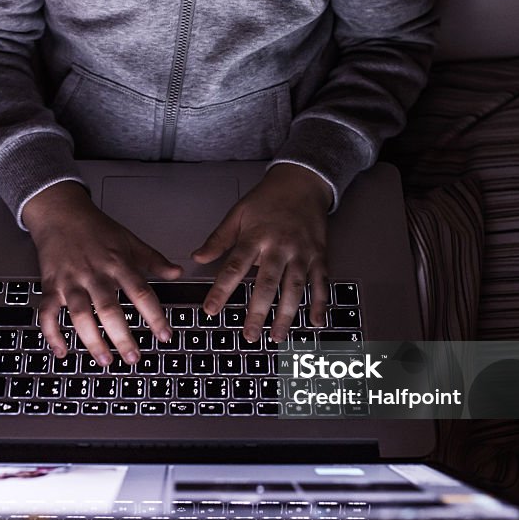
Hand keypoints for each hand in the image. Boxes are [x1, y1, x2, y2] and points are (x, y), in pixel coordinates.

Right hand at [22, 182, 181, 365]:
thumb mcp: (129, 240)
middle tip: (134, 358)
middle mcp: (95, 274)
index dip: (154, 316)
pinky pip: (48, 313)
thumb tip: (178, 272)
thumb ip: (153, 260)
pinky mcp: (52, 285)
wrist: (60, 212)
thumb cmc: (96, 228)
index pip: (141, 293)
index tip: (165, 335)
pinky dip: (52, 334)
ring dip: (92, 341)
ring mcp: (72, 281)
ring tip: (106, 360)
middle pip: (110, 309)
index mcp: (118, 264)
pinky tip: (62, 352)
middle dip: (123, 336)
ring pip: (81, 315)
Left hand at [192, 164, 331, 342]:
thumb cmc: (268, 199)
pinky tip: (315, 322)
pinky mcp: (319, 256)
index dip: (221, 291)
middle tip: (248, 335)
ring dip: (286, 315)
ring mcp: (302, 253)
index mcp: (255, 237)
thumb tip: (197, 257)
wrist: (302, 182)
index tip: (211, 310)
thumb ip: (218, 239)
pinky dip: (319, 303)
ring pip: (294, 288)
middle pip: (267, 284)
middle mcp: (279, 247)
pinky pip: (320, 283)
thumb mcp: (237, 214)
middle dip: (257, 312)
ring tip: (276, 336)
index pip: (234, 268)